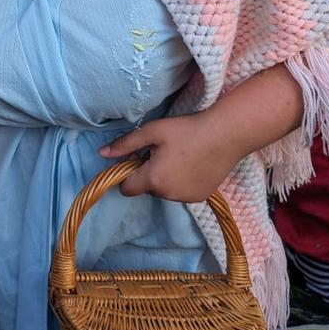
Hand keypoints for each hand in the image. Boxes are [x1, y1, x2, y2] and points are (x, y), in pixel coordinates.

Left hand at [99, 113, 241, 203]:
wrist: (226, 135)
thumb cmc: (186, 130)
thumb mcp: (152, 132)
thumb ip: (125, 144)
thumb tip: (102, 154)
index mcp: (153, 179)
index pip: (127, 189)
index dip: (127, 174)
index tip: (137, 159)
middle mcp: (168, 195)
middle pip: (147, 188)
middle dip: (148, 173)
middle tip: (161, 152)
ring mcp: (186, 199)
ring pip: (164, 191)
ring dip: (165, 178)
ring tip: (179, 156)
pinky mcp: (200, 198)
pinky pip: (181, 193)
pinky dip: (181, 182)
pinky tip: (192, 164)